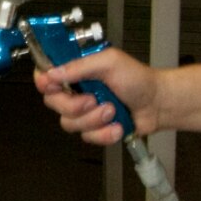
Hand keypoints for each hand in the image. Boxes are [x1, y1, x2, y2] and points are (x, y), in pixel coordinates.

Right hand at [34, 47, 161, 145]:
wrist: (157, 104)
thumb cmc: (137, 79)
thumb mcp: (109, 62)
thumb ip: (79, 66)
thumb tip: (52, 73)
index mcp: (76, 70)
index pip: (45, 75)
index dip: (44, 82)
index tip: (52, 86)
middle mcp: (76, 90)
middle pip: (53, 103)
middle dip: (74, 106)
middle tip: (93, 100)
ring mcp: (84, 111)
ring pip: (69, 123)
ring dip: (94, 119)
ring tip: (113, 110)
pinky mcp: (93, 129)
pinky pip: (86, 137)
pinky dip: (104, 133)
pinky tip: (117, 125)